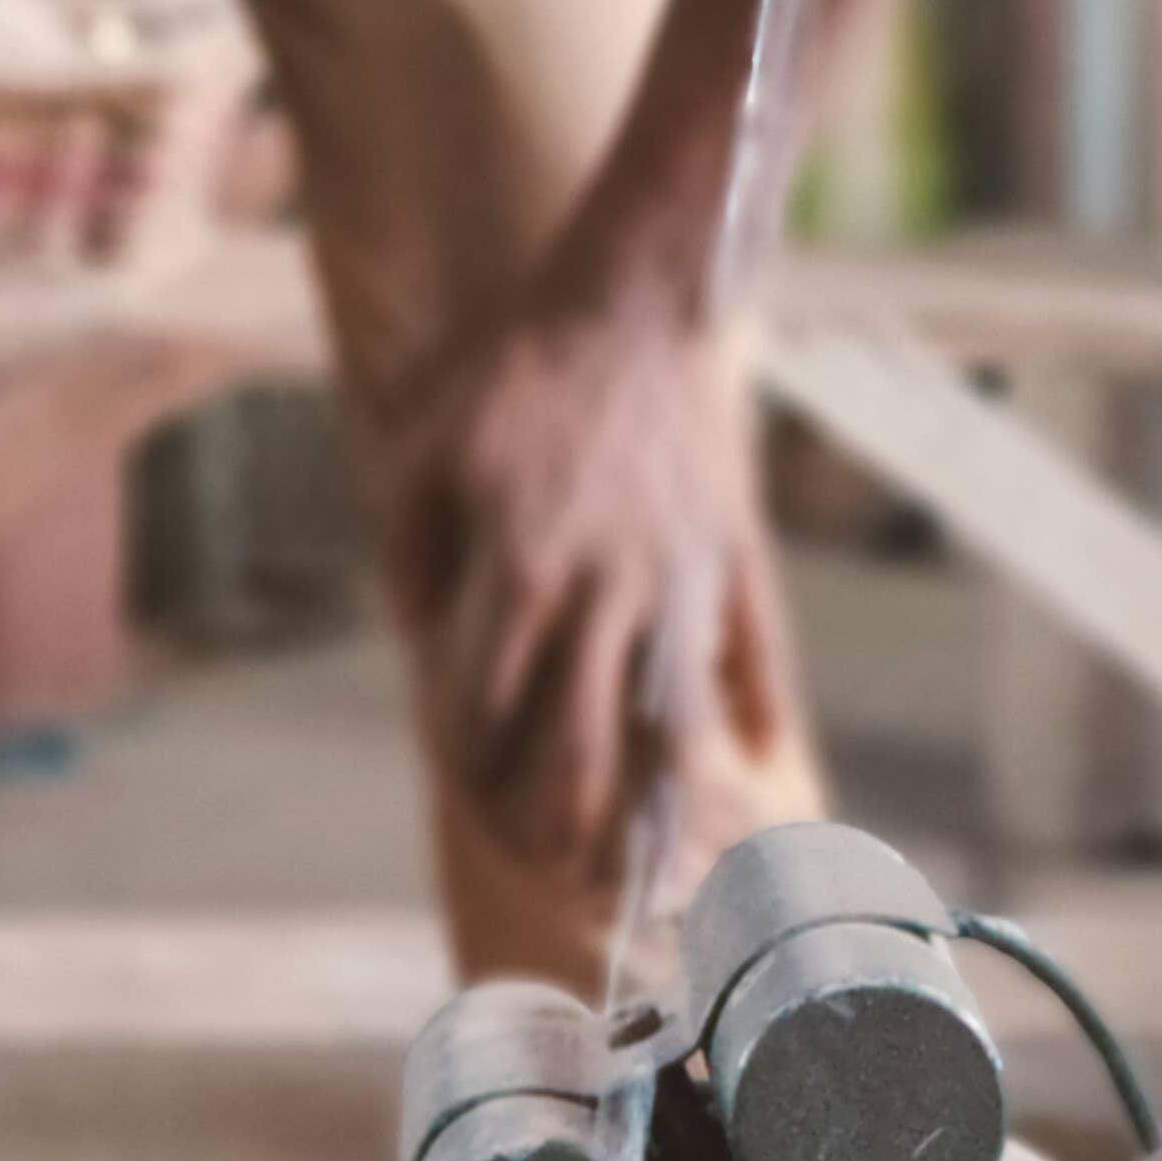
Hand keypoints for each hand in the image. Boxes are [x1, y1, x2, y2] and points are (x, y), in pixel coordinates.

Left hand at [375, 289, 791, 871]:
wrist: (641, 289)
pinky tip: (756, 761)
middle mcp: (605, 592)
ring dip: (663, 806)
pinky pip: (756, 649)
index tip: (466, 798)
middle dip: (562, 823)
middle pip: (583, 743)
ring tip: (654, 869)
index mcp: (521, 567)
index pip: (486, 705)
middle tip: (552, 871)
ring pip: (674, 722)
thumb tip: (409, 639)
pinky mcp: (735, 556)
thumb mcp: (422, 441)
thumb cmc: (516, 362)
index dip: (470, 765)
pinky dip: (756, 708)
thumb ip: (405, 548)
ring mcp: (680, 581)